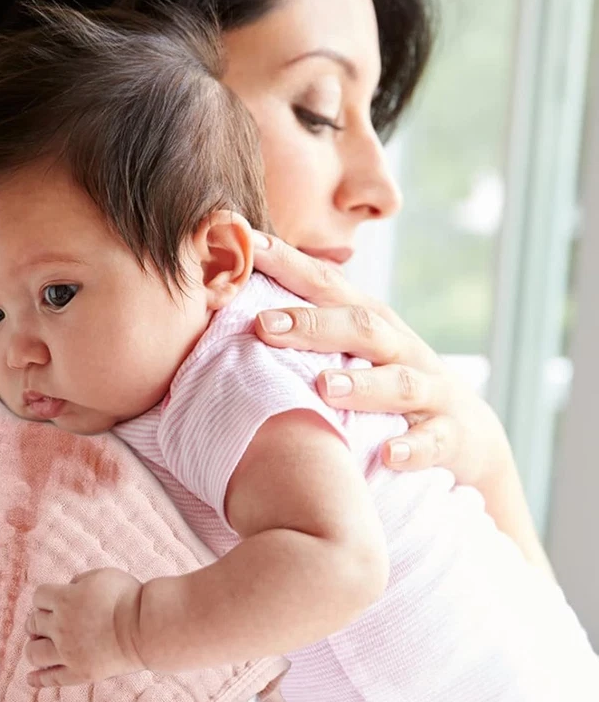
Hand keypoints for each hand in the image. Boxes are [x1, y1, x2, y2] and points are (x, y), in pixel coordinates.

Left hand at [24, 568, 145, 686]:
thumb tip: (67, 589)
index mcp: (65, 600)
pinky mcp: (79, 673)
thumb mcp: (101, 576)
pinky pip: (52, 679)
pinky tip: (30, 679)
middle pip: (33, 623)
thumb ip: (78, 581)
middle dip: (39, 620)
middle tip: (49, 622)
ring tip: (42, 645)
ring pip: (33, 652)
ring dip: (33, 646)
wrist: (147, 628)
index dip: (46, 598)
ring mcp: (68, 652)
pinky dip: (37, 679)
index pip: (38, 597)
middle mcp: (61, 626)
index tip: (56, 600)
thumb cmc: (129, 597)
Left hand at [250, 231, 509, 489]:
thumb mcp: (355, 352)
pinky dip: (412, 447)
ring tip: (324, 387)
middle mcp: (401, 350)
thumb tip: (234, 314)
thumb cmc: (388, 385)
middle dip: (313, 325)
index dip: (289, 264)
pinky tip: (388, 455)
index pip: (327, 286)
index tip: (248, 245)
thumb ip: (308, 332)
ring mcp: (430, 391)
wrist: (467, 435)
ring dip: (362, 383)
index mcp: (370, 325)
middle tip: (264, 325)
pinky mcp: (451, 435)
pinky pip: (434, 441)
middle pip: (361, 327)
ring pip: (400, 382)